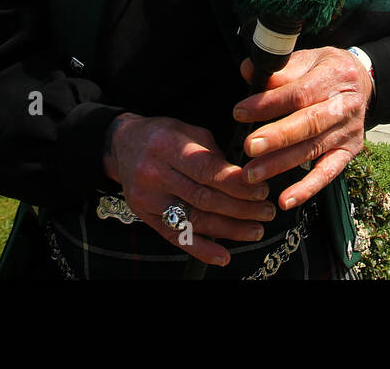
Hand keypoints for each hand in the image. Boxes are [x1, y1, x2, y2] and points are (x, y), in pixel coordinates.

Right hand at [103, 113, 274, 266]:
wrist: (123, 146)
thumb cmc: (164, 136)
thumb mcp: (189, 131)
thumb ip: (214, 155)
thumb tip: (245, 179)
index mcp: (168, 147)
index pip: (207, 171)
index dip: (237, 184)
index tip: (262, 190)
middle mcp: (155, 174)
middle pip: (203, 198)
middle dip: (240, 208)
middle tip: (267, 212)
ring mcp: (148, 199)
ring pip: (194, 220)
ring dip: (229, 229)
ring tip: (256, 230)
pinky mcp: (145, 217)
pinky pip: (176, 237)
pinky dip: (201, 249)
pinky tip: (223, 257)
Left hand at [234, 46, 373, 211]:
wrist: (363, 82)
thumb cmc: (327, 70)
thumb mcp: (307, 60)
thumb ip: (278, 70)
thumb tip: (248, 71)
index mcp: (334, 75)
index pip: (300, 92)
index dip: (270, 103)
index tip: (241, 112)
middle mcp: (345, 105)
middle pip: (309, 123)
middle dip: (277, 137)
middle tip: (249, 146)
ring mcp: (348, 131)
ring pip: (313, 149)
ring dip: (281, 164)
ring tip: (252, 174)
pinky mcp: (349, 152)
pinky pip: (327, 173)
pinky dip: (307, 188)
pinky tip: (285, 200)